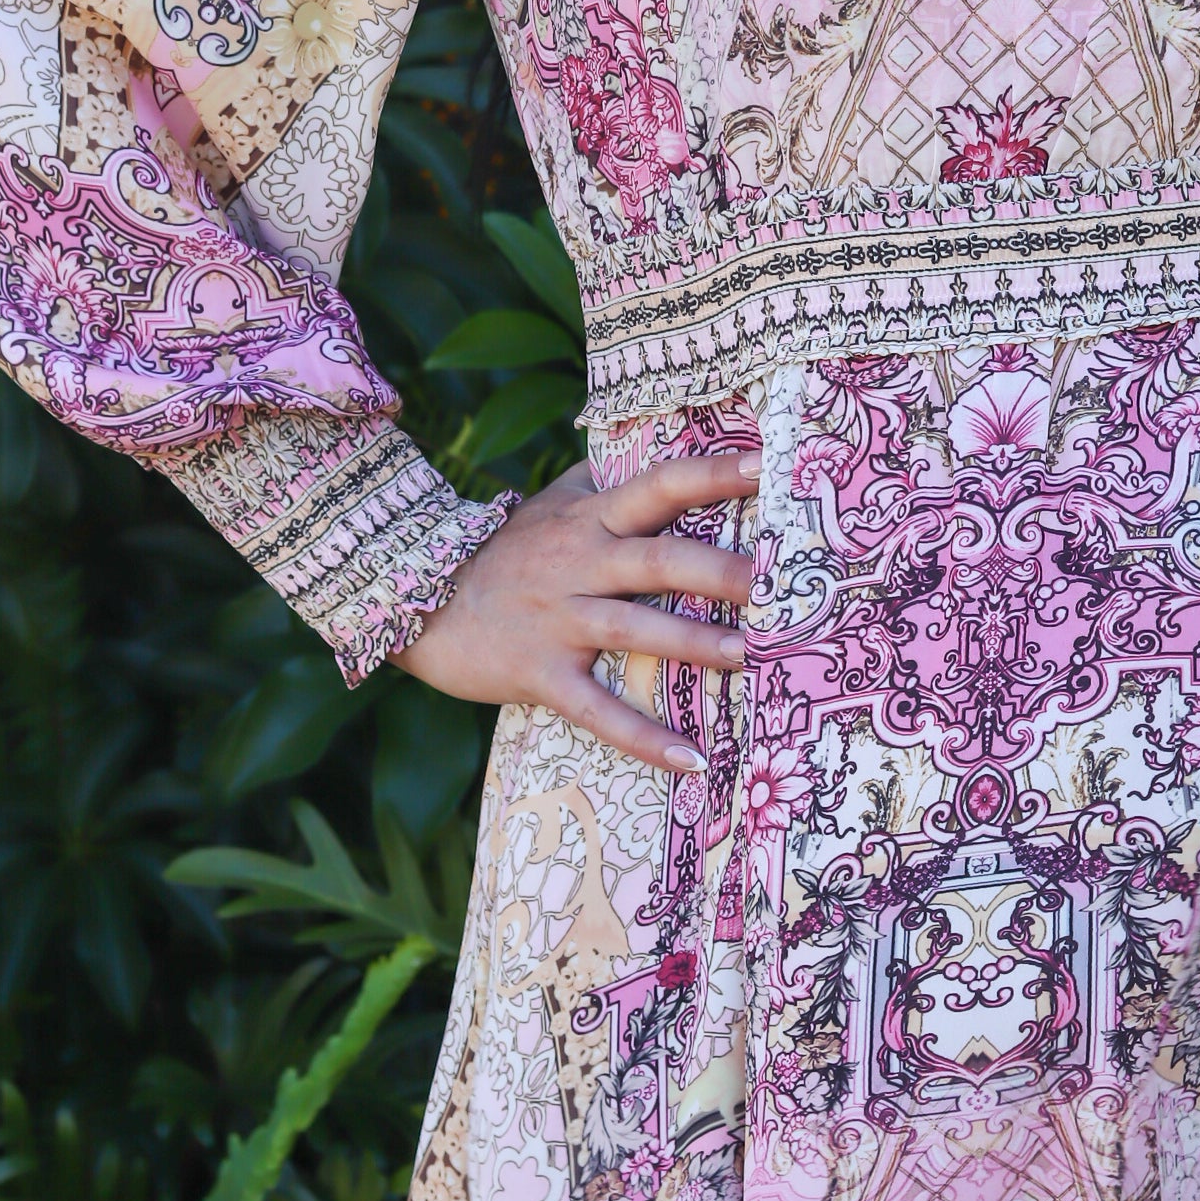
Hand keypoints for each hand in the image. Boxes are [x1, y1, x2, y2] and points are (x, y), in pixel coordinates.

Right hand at [393, 448, 758, 771]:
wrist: (421, 602)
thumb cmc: (505, 551)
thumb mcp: (554, 503)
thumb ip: (608, 480)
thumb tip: (665, 441)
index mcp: (589, 518)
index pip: (657, 486)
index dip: (709, 475)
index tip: (764, 468)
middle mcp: (578, 563)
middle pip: (656, 561)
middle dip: (719, 571)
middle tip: (778, 583)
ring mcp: (559, 620)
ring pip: (634, 629)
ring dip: (694, 644)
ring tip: (752, 656)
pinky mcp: (540, 673)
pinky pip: (598, 710)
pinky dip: (644, 737)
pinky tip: (692, 760)